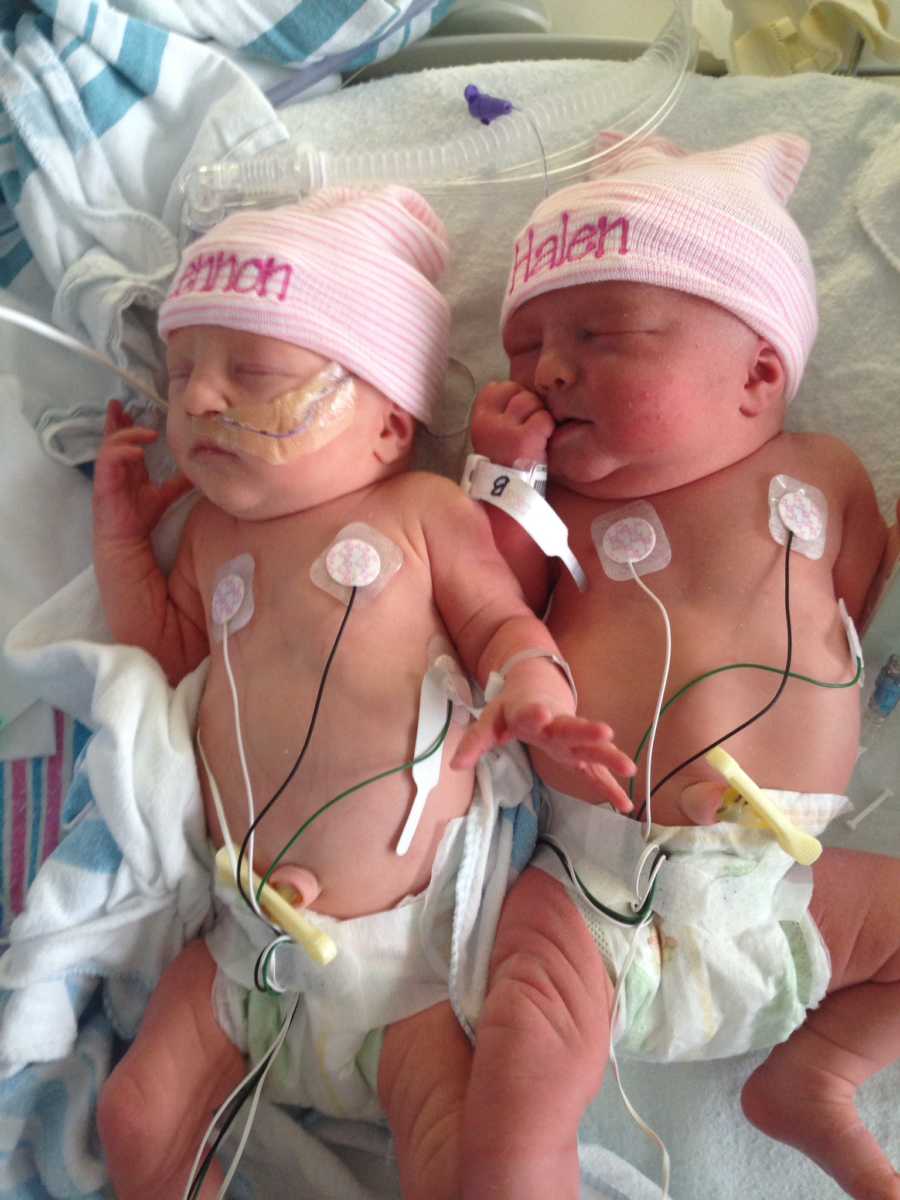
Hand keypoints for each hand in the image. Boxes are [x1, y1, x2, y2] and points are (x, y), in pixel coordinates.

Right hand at [93, 401, 192, 544]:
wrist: (127, 539)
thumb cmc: (140, 518)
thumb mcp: (164, 495)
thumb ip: (177, 483)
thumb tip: (197, 474)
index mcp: (128, 467)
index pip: (124, 440)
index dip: (124, 424)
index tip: (127, 408)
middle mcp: (116, 466)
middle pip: (112, 435)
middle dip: (116, 419)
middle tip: (120, 405)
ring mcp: (108, 472)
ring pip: (111, 443)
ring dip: (129, 434)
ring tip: (149, 434)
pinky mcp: (103, 480)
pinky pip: (109, 458)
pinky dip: (123, 451)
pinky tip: (139, 453)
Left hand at [451, 688, 635, 812]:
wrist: (539, 689)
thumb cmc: (512, 708)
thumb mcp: (489, 720)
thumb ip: (474, 741)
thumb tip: (455, 766)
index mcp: (530, 712)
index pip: (531, 712)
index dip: (535, 713)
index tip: (542, 713)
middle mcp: (556, 724)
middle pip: (571, 727)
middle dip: (586, 731)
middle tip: (605, 731)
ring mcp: (570, 740)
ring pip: (591, 747)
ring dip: (608, 756)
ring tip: (628, 767)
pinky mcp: (578, 754)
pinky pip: (596, 772)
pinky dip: (609, 787)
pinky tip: (625, 805)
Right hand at [471, 380, 554, 466]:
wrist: (506, 497)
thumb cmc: (504, 465)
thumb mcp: (490, 436)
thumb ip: (497, 413)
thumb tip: (506, 387)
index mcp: (479, 419)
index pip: (495, 387)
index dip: (512, 395)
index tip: (517, 415)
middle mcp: (488, 421)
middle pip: (518, 391)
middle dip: (529, 405)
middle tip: (529, 428)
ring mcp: (505, 429)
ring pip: (532, 402)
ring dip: (539, 416)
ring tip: (536, 437)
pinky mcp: (524, 439)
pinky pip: (544, 419)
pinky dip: (548, 429)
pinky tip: (542, 444)